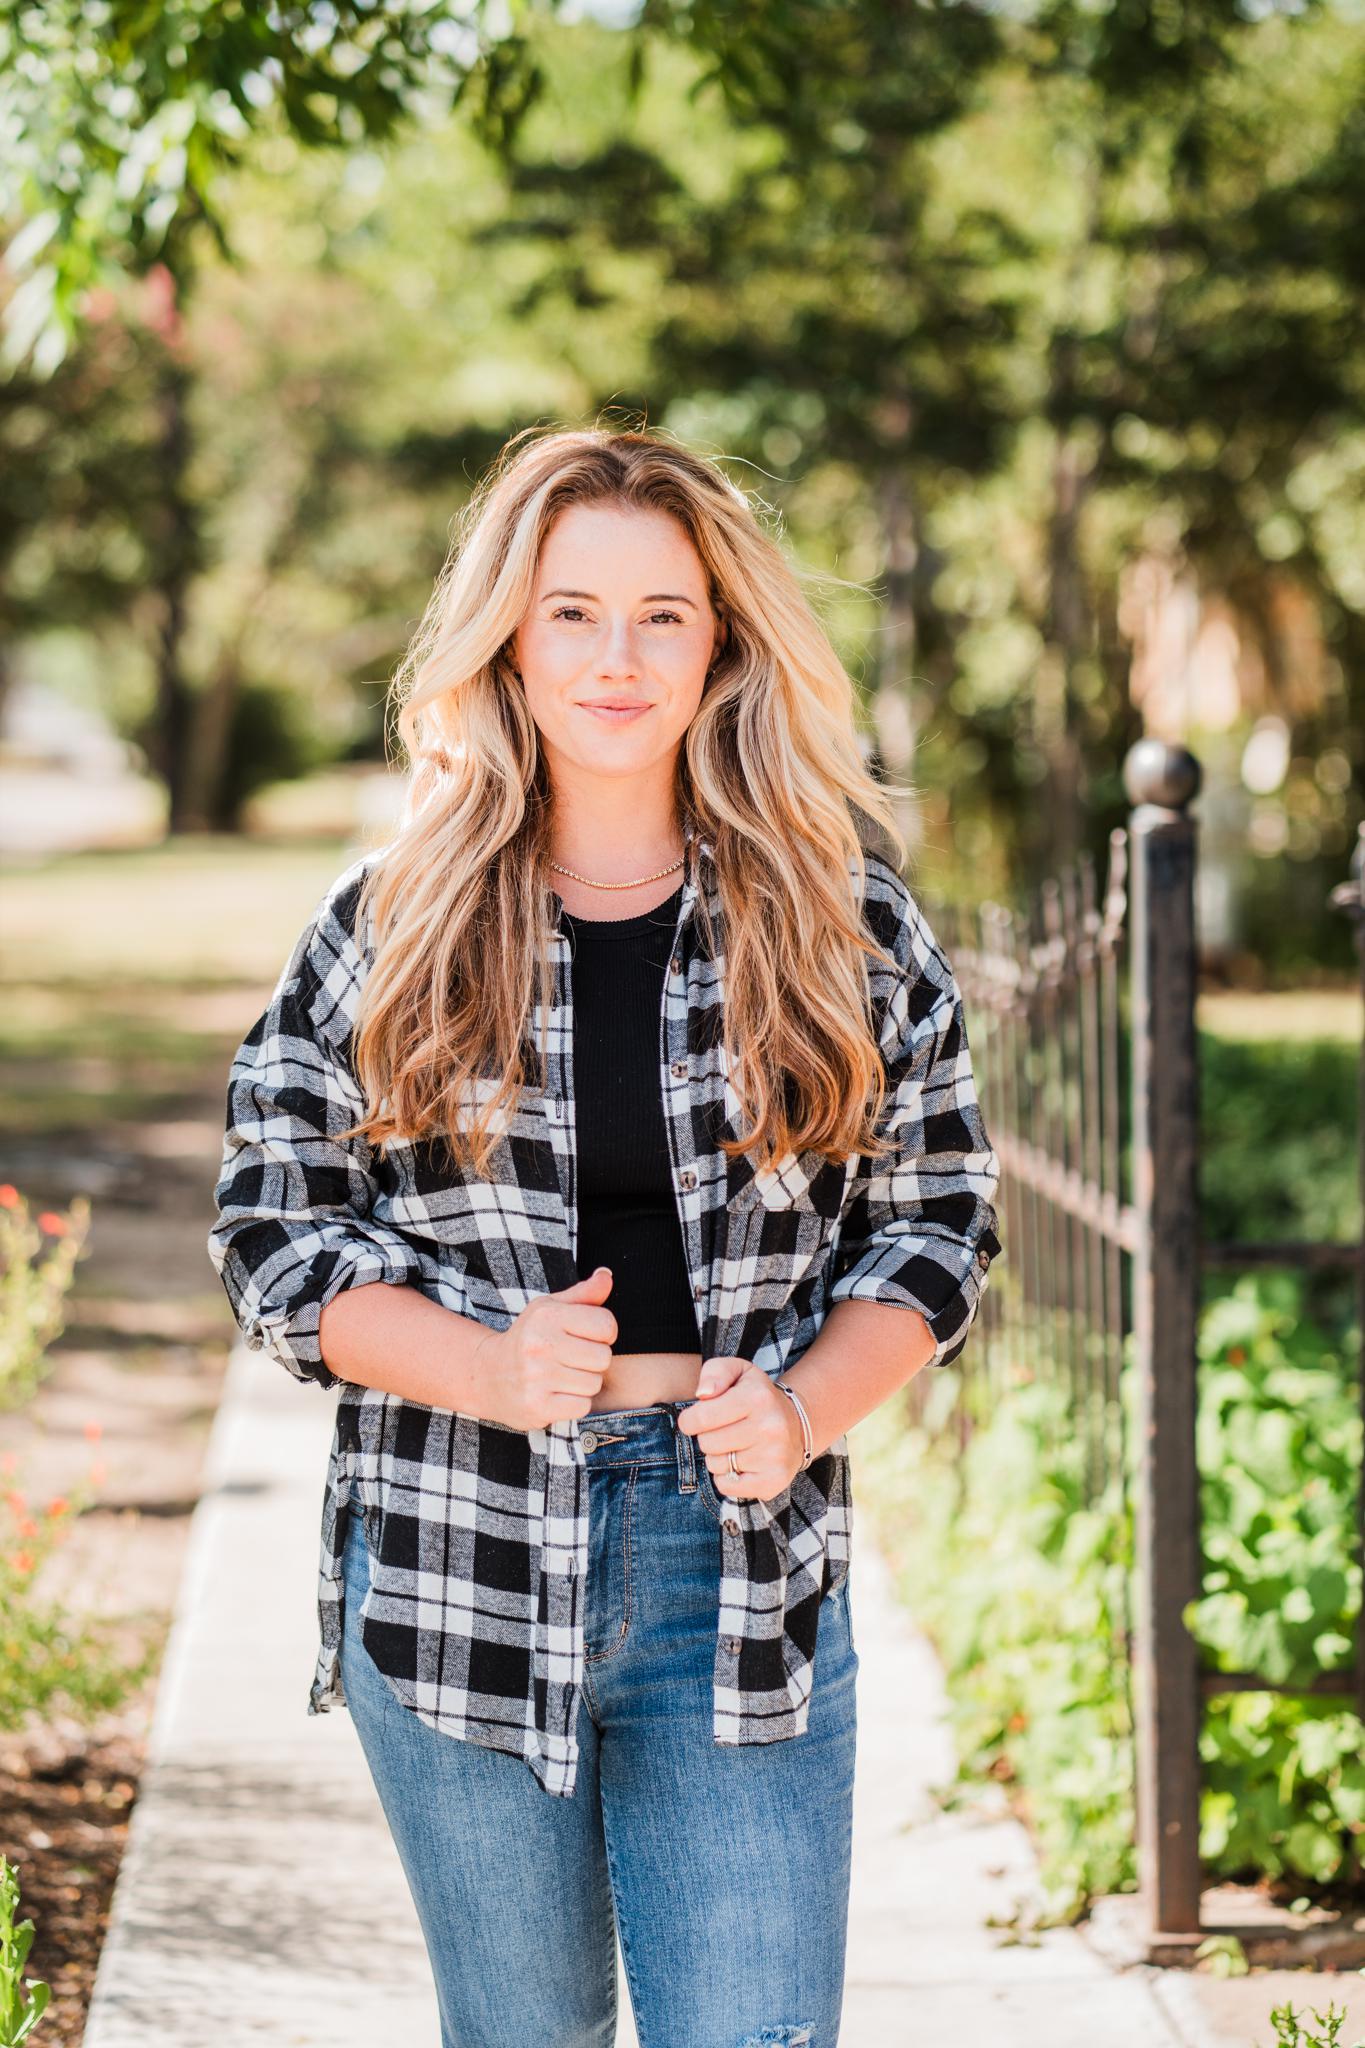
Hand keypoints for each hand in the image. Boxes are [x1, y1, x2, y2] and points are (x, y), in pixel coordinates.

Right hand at [477, 1267, 616, 1430]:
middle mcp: (540, 1345)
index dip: (603, 1333)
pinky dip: (575, 1403)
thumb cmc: (529, 1338)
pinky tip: (558, 1394)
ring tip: (563, 1376)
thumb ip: (583, 1294)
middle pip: (604, 1357)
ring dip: (584, 1383)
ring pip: (594, 1383)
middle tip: (572, 1359)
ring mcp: (537, 1378)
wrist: (488, 1376)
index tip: (585, 1336)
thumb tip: (606, 1275)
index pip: (607, 1325)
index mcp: (547, 1315)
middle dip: (593, 1360)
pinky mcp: (537, 1406)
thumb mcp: (550, 1308)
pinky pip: (583, 1406)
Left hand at [675, 1356, 805, 1503]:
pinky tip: (740, 1463)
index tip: (697, 1418)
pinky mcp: (774, 1481)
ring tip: (734, 1445)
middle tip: (723, 1430)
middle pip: (706, 1443)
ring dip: (718, 1457)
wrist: (796, 1424)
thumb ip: (714, 1372)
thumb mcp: (738, 1372)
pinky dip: (726, 1477)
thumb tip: (702, 1394)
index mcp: (757, 1397)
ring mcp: (774, 1456)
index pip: (700, 1418)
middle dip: (707, 1437)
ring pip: (715, 1465)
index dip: (690, 1420)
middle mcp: (769, 1427)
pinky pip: (727, 1486)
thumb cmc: (757, 1397)